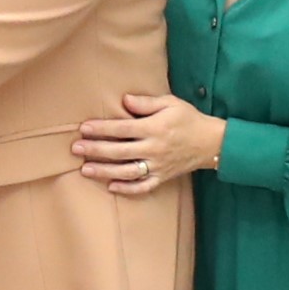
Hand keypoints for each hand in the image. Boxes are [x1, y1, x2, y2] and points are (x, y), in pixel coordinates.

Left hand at [73, 91, 222, 195]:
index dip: (102, 129)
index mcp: (154, 128)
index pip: (122, 129)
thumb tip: (124, 100)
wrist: (212, 142)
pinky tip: (111, 187)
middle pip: (119, 151)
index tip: (84, 128)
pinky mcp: (162, 177)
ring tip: (85, 169)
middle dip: (95, 150)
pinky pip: (143, 187)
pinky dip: (127, 189)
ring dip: (104, 171)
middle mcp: (153, 149)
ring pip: (126, 171)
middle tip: (75, 149)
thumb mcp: (170, 103)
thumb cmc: (188, 119)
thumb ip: (146, 102)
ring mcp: (157, 166)